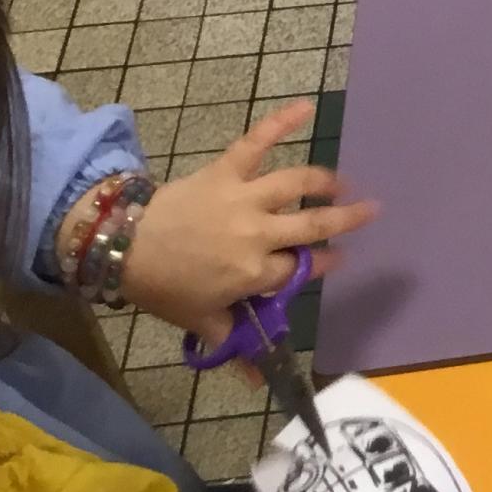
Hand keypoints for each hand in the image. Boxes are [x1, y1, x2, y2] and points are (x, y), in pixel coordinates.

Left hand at [118, 102, 376, 345]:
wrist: (120, 246)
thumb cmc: (164, 287)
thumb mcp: (201, 320)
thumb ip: (235, 343)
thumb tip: (260, 384)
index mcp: (256, 273)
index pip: (302, 269)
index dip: (323, 264)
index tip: (339, 259)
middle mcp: (260, 234)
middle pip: (314, 226)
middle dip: (347, 219)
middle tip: (371, 211)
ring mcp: (245, 199)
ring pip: (297, 184)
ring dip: (324, 180)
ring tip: (341, 182)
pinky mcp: (227, 170)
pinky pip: (257, 142)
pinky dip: (281, 121)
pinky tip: (307, 106)